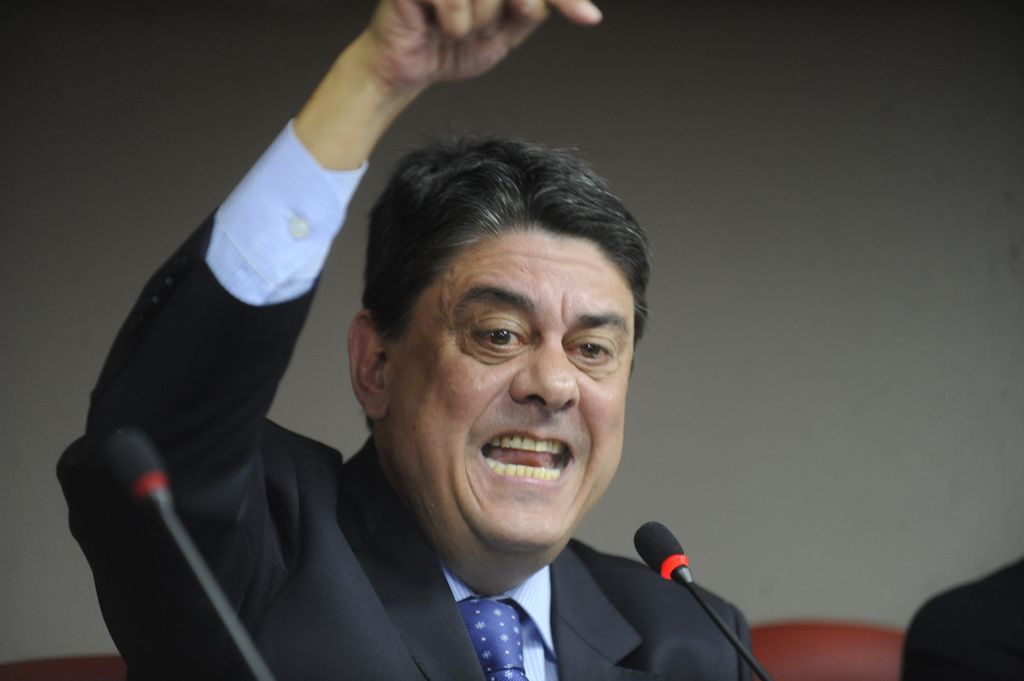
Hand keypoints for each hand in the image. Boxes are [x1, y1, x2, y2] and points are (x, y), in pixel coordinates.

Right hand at [295, 0, 600, 167]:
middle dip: (518, 7)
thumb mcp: (506, 33)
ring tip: (457, 28)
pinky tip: (439, 27)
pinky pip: (456, 3)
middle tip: (498, 26)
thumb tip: (581, 8)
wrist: (407, 68)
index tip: (587, 18)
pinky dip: (455, 24)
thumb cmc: (449, 45)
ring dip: (479, 23)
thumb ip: (534, 10)